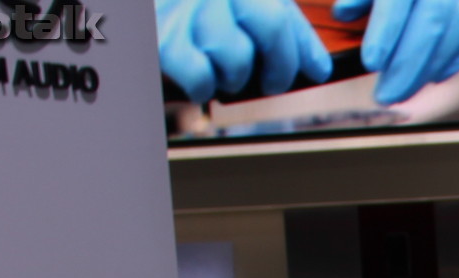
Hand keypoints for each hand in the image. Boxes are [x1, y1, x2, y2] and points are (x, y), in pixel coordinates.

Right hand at [157, 0, 332, 103]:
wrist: (140, 13)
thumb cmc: (195, 13)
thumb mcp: (243, 6)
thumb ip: (285, 27)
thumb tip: (318, 69)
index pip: (282, 14)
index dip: (304, 49)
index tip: (315, 71)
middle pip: (271, 27)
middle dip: (280, 67)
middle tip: (272, 81)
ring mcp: (184, 5)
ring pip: (236, 56)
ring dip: (236, 76)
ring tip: (223, 70)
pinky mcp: (160, 36)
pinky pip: (200, 76)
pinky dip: (205, 87)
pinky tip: (201, 80)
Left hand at [332, 0, 458, 105]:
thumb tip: (343, 12)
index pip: (396, 1)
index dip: (384, 34)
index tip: (371, 64)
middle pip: (430, 26)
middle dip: (407, 67)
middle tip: (387, 95)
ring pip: (454, 36)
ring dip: (428, 70)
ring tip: (405, 91)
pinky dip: (453, 63)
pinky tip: (433, 78)